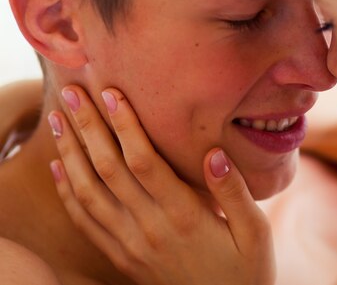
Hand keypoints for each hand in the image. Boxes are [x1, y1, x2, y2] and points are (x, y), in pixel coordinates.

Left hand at [47, 86, 274, 284]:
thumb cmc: (246, 271)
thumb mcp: (256, 232)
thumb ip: (234, 192)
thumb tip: (214, 153)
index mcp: (185, 216)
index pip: (144, 162)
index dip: (125, 126)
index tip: (111, 93)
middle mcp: (150, 228)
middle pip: (109, 170)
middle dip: (89, 128)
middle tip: (73, 92)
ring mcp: (130, 245)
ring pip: (89, 192)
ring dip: (70, 154)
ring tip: (59, 119)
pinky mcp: (122, 257)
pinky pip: (86, 222)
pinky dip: (68, 193)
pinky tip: (59, 167)